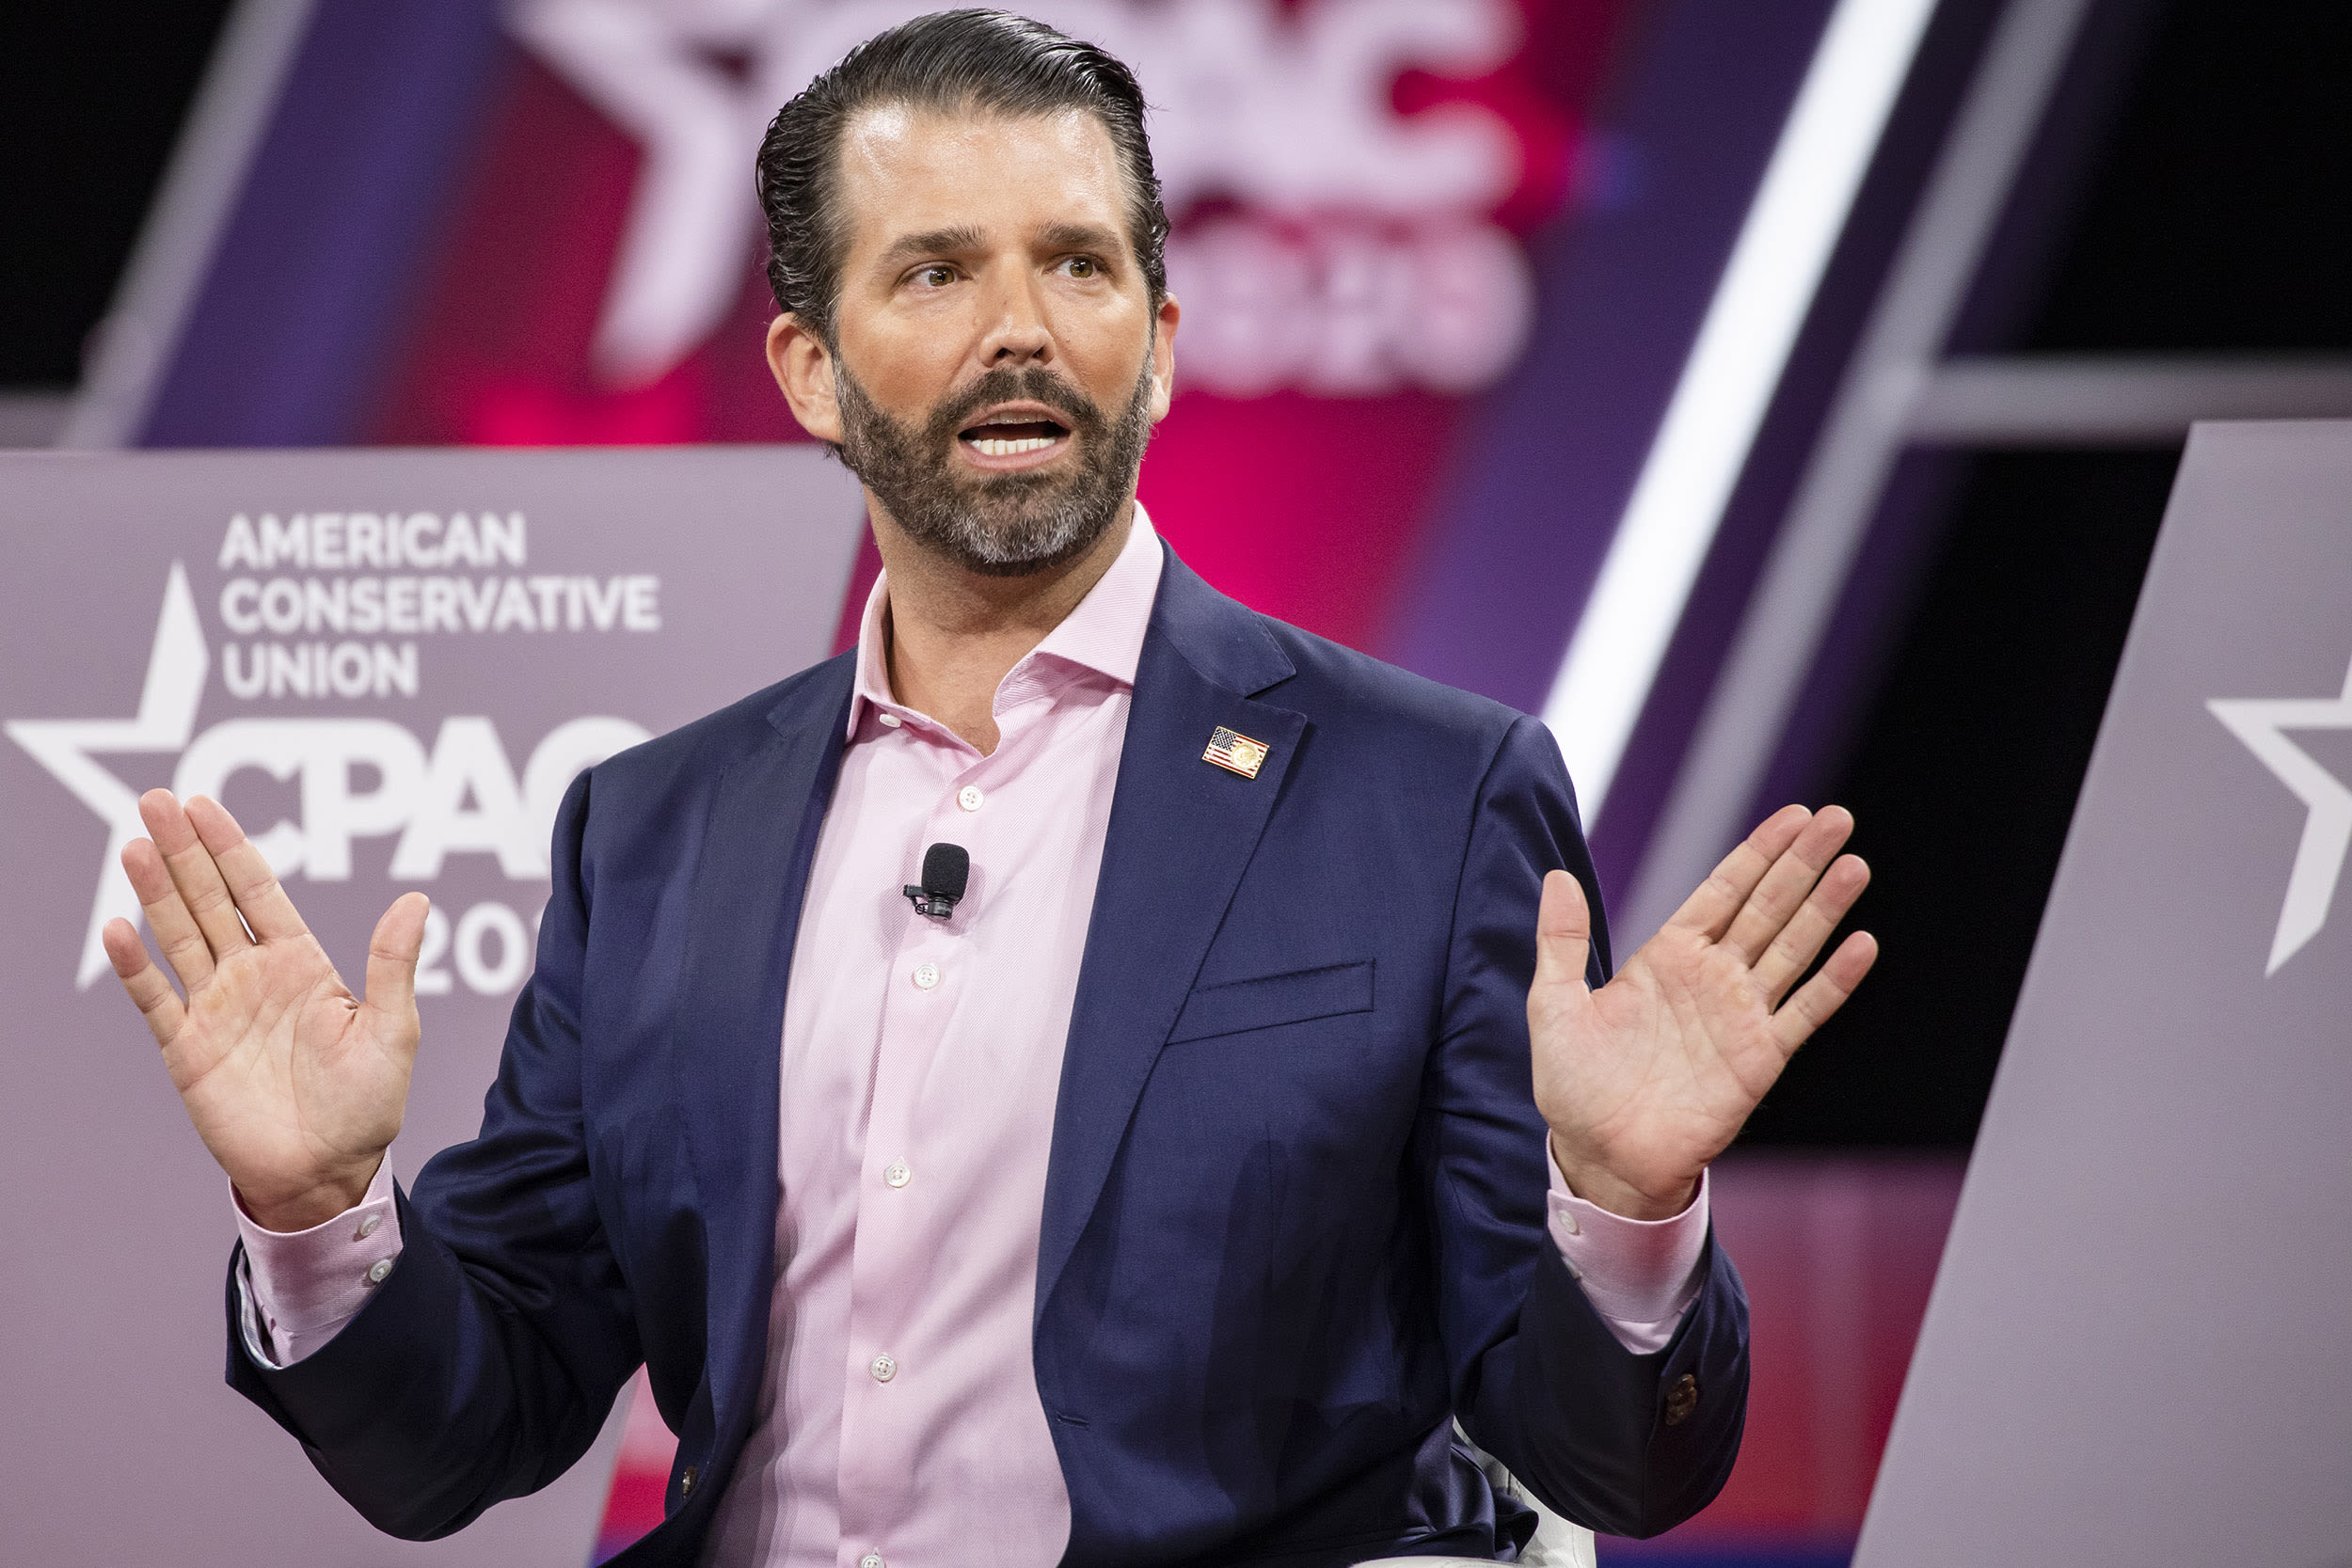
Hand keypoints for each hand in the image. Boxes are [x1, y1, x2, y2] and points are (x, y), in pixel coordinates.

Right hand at [101, 790, 427, 1232]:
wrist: (328, 1171)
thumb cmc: (367, 1105)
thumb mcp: (393, 1031)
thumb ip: (393, 965)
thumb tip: (416, 898)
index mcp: (301, 963)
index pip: (257, 891)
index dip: (230, 847)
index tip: (203, 805)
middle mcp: (252, 977)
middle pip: (209, 900)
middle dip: (183, 851)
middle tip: (155, 800)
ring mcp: (216, 1009)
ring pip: (179, 936)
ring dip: (155, 892)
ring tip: (134, 845)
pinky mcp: (188, 1050)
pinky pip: (156, 1000)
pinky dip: (136, 967)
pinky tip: (119, 929)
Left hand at [1529, 805, 1877, 1219]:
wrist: (1602, 1158)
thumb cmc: (1575, 1086)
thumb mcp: (1553, 1006)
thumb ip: (1561, 941)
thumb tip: (1557, 877)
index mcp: (1667, 957)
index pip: (1722, 890)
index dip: (1758, 852)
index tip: (1794, 815)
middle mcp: (1712, 977)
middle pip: (1767, 906)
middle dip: (1802, 862)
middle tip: (1838, 818)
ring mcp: (1740, 1015)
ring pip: (1792, 947)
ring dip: (1824, 908)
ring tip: (1855, 865)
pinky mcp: (1760, 1058)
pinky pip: (1804, 1012)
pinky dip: (1834, 980)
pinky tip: (1862, 945)